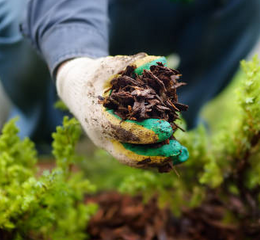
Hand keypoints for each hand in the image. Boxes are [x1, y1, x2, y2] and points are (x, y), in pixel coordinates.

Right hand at [56, 53, 188, 167]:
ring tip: (183, 156)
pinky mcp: (118, 146)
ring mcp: (109, 145)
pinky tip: (177, 156)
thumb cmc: (93, 76)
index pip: (122, 131)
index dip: (146, 132)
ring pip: (134, 160)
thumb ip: (132, 63)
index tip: (168, 128)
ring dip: (159, 160)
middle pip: (129, 155)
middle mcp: (102, 137)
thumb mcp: (108, 66)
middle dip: (154, 155)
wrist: (76, 90)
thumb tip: (159, 60)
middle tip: (178, 149)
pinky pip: (137, 156)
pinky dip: (156, 158)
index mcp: (97, 118)